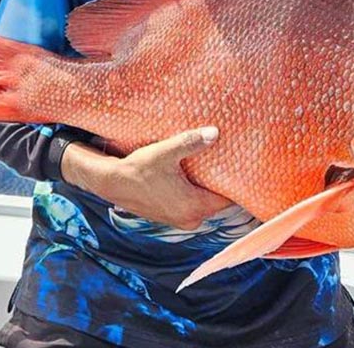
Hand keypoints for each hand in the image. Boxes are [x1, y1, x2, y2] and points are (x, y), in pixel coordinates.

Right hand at [62, 127, 232, 230]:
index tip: (241, 167)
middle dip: (222, 184)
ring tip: (212, 167)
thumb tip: (214, 133)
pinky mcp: (171, 217)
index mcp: (193, 206)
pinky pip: (192, 206)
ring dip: (207, 189)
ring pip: (204, 204)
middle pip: (217, 202)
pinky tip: (193, 177)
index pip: (228, 199)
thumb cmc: (138, 169)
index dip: (235, 183)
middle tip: (229, 162)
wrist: (112, 183)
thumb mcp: (165, 152)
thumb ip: (190, 142)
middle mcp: (190, 219)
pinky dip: (195, 194)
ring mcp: (180, 220)